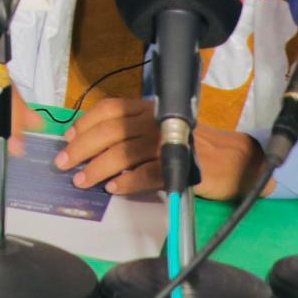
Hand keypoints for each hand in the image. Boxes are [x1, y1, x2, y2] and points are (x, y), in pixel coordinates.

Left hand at [55, 98, 270, 198]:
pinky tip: (114, 188)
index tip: (69, 138)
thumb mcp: (159, 128)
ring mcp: (167, 142)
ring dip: (99, 167)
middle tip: (64, 164)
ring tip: (83, 180)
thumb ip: (131, 131)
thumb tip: (90, 143)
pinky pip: (146, 174)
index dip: (86, 123)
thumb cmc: (191, 145)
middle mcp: (156, 121)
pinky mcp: (179, 165)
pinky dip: (127, 182)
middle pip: (110, 131)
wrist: (233, 160)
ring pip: (124, 152)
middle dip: (83, 148)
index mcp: (149, 108)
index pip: (110, 109)